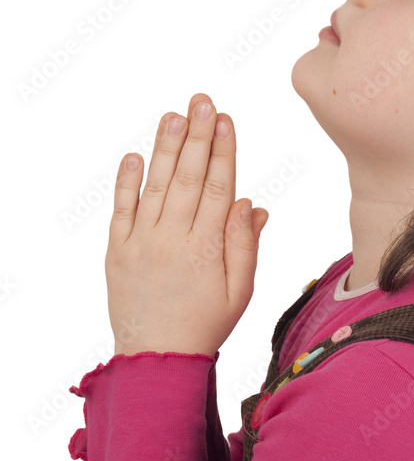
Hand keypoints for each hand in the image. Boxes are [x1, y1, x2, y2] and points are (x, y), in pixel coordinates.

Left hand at [105, 93, 268, 356]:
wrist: (157, 359)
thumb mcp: (240, 291)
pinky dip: (126, 181)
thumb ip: (245, 244)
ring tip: (173, 115)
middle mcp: (173, 238)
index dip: (224, 150)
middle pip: (189, 177)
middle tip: (201, 101)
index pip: (219, 187)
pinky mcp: (117, 251)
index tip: (226, 120)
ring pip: (156, 185)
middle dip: (197, 135)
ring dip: (165, 148)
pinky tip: (135, 154)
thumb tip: (249, 202)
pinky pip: (121, 209)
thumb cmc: (205, 324)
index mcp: (207, 248)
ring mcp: (142, 243)